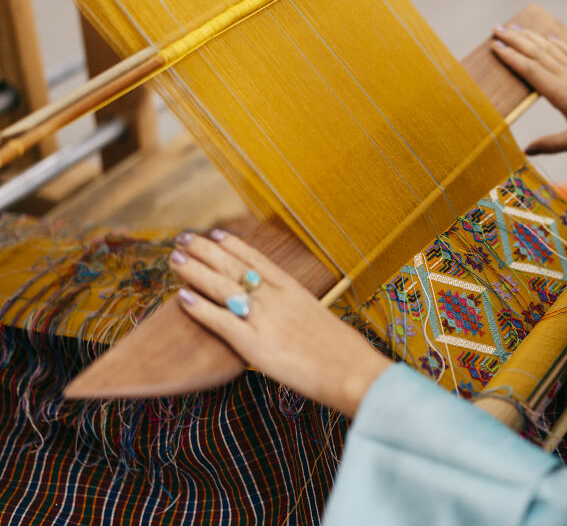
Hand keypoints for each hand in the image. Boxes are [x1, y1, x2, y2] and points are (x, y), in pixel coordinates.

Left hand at [168, 230, 390, 417]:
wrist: (352, 371)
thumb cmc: (344, 353)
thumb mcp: (322, 321)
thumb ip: (300, 314)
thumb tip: (290, 317)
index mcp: (295, 290)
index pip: (257, 260)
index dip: (234, 246)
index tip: (217, 234)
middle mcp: (277, 298)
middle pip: (233, 267)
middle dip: (205, 251)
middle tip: (184, 239)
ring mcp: (264, 319)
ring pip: (221, 287)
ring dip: (195, 270)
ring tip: (175, 258)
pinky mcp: (254, 344)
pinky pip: (220, 321)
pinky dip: (200, 308)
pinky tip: (182, 297)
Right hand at [492, 25, 566, 153]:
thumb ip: (551, 144)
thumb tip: (526, 149)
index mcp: (560, 92)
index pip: (530, 70)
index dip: (511, 57)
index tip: (495, 47)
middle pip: (536, 53)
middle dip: (514, 41)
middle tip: (496, 30)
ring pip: (550, 49)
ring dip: (530, 37)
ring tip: (513, 28)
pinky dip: (556, 43)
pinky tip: (548, 37)